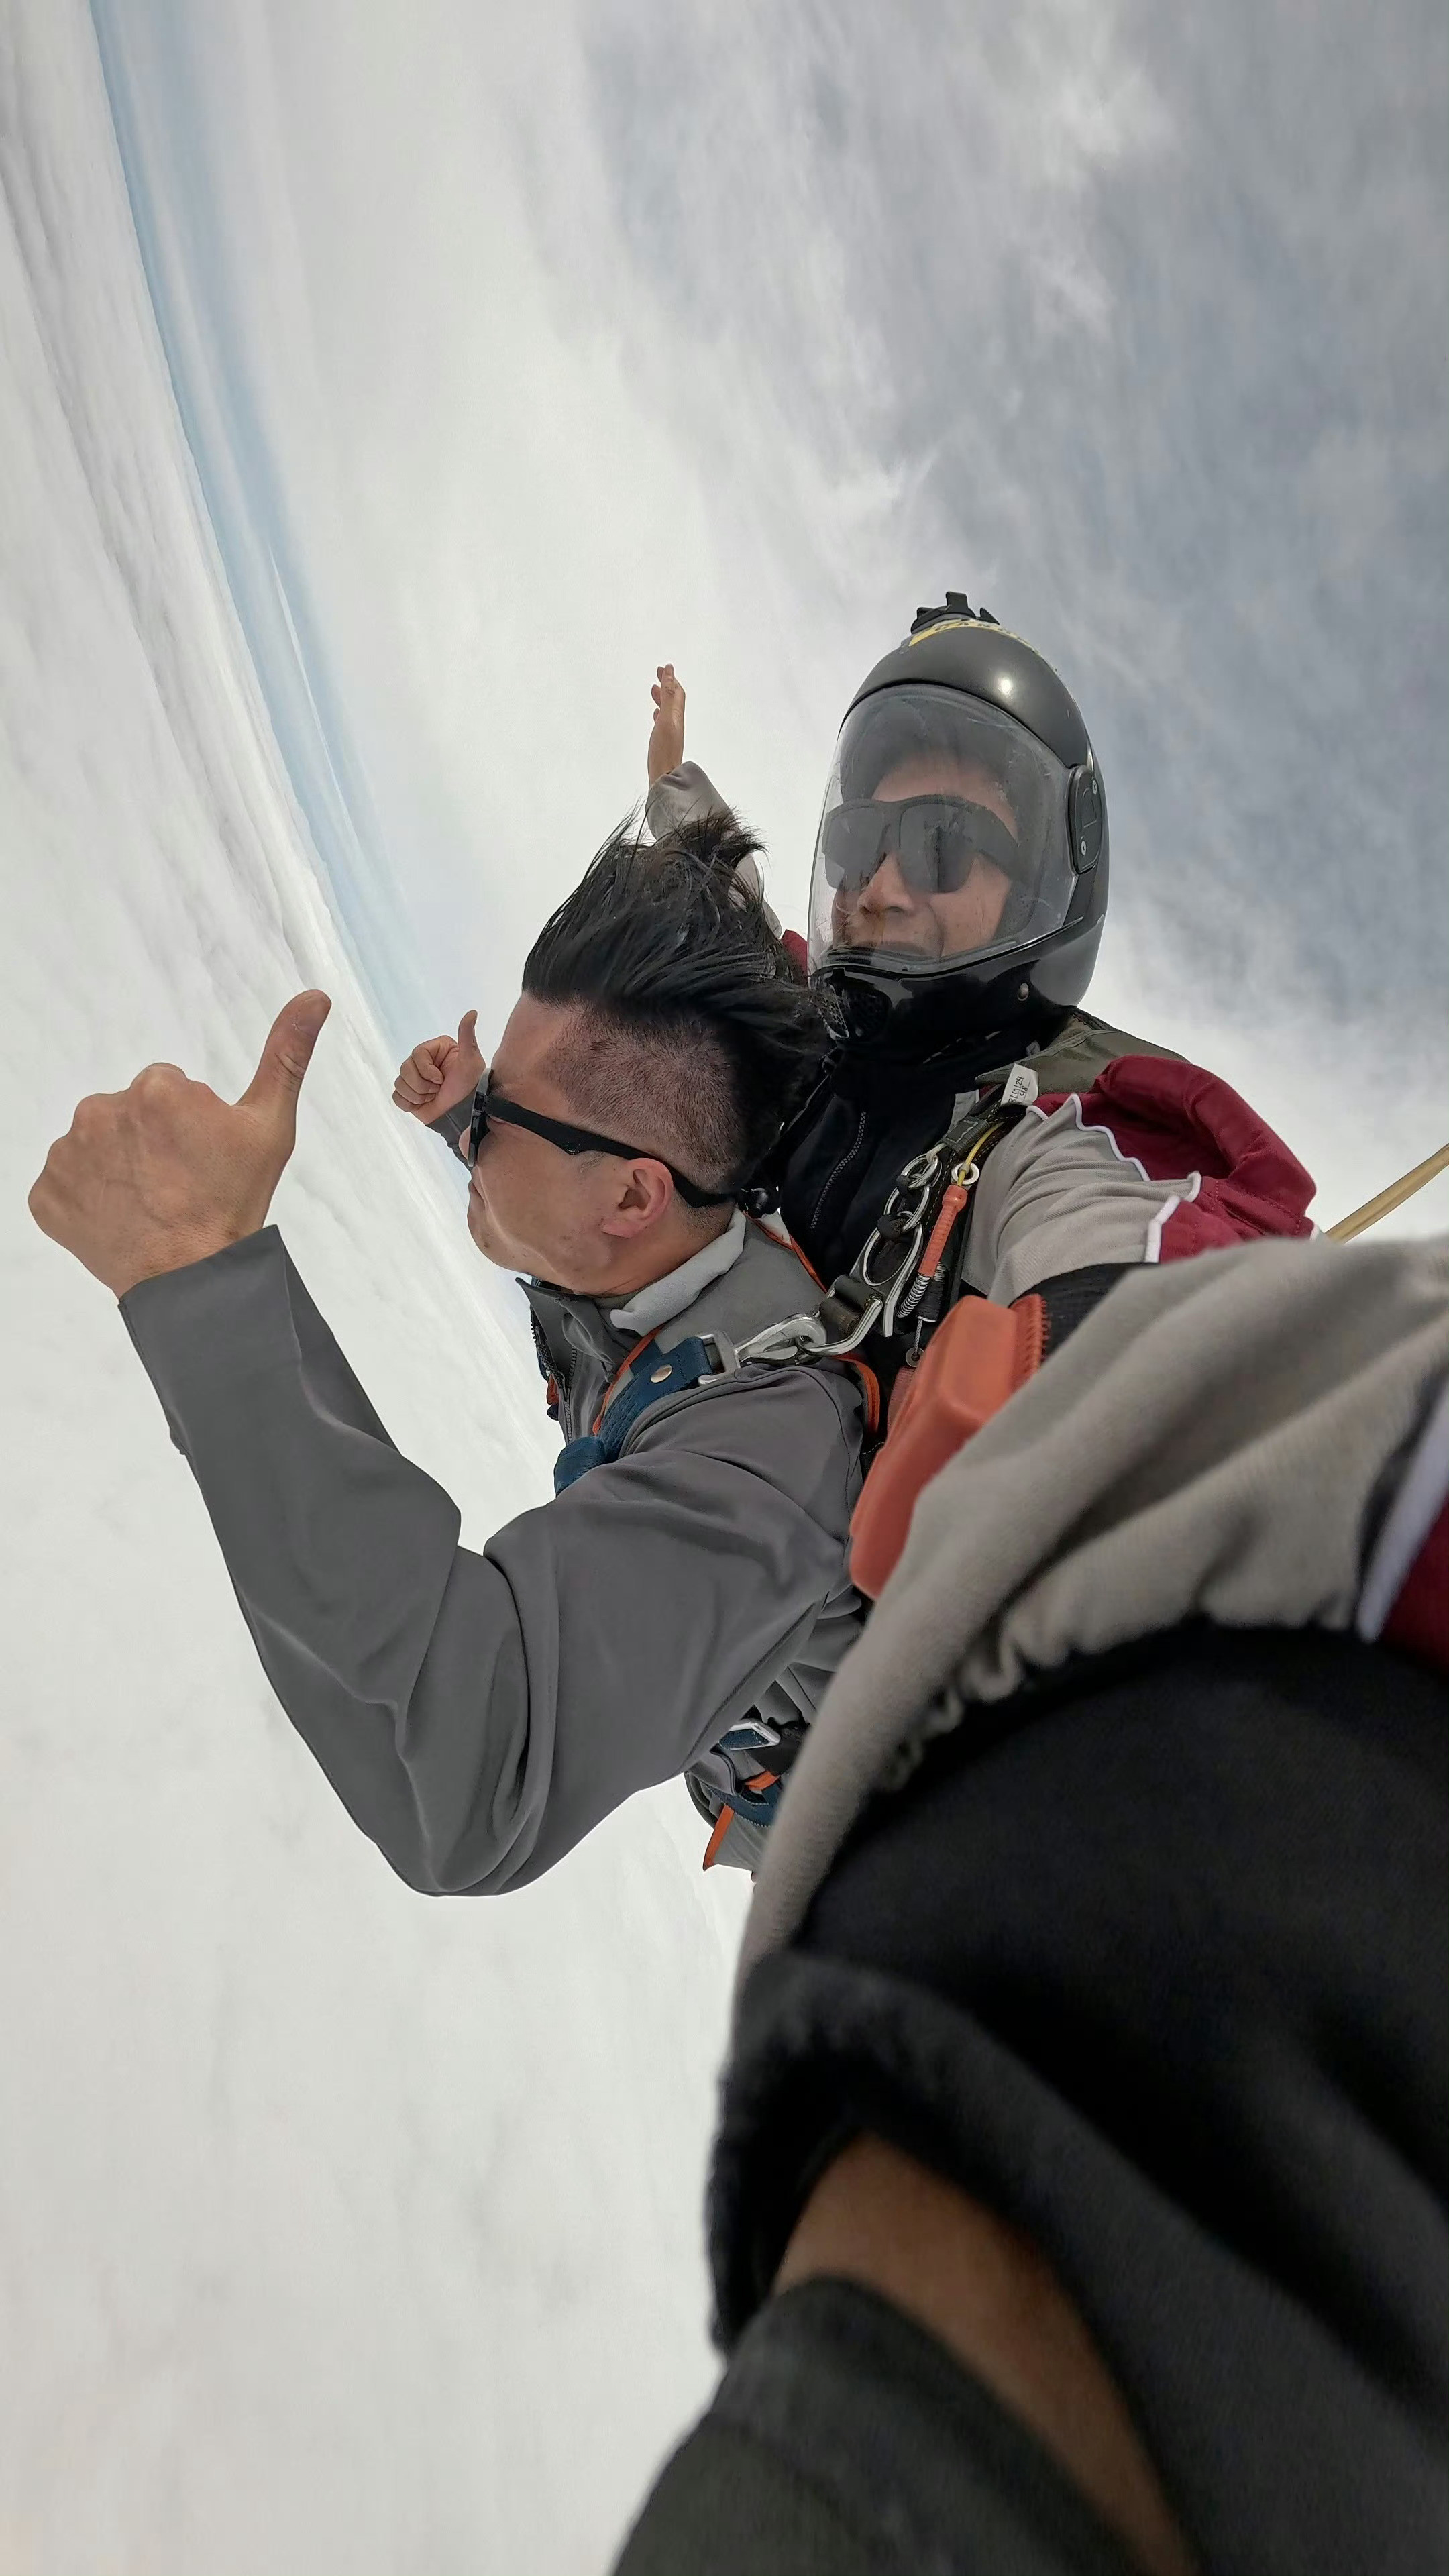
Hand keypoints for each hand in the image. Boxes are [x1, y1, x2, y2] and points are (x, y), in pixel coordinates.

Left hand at [28, 991, 331, 1298]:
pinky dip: (88, 1200)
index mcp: (155, 1090)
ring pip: (96, 1145)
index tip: (201, 1158)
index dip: (189, 1124)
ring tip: (149, 1202)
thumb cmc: (234, 1203)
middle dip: (149, 1140)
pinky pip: (66, 1183)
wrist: (194, 1281)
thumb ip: (287, 1054)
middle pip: (128, 1113)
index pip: (166, 1089)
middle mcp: (100, 1112)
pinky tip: (121, 1218)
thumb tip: (314, 997)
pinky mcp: (46, 1195)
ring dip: (118, 1166)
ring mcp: (68, 1156)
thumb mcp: (270, 1127)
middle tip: (178, 1182)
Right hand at [392, 1009, 484, 1123]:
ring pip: (400, 1084)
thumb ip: (467, 1035)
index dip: (426, 1070)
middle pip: (405, 1069)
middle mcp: (422, 1061)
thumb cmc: (470, 1086)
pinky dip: (410, 1104)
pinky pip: (397, 1097)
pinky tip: (424, 1103)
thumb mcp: (471, 1060)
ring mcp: (413, 1078)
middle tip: (438, 1089)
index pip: (417, 1054)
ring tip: (433, 1096)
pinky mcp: (408, 1094)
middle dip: (422, 1085)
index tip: (441, 1079)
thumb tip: (472, 1012)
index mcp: (434, 1050)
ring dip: (418, 1095)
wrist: (463, 1113)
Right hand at [648, 664, 685, 783]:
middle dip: (666, 685)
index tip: (662, 668)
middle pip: (673, 699)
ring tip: (654, 690)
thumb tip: (669, 671)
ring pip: (668, 710)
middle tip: (657, 674)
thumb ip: (668, 694)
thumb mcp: (666, 719)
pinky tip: (656, 715)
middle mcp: (676, 724)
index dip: (671, 678)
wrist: (664, 778)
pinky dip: (659, 713)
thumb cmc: (663, 752)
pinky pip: (663, 723)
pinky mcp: (664, 743)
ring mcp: (670, 734)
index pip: (677, 692)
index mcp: (677, 717)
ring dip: (662, 697)